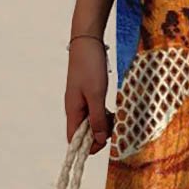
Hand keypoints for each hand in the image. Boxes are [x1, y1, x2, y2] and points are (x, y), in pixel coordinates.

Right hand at [64, 35, 112, 154]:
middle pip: (83, 133)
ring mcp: (81, 101)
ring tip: (115, 118)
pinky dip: (104, 115)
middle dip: (99, 135)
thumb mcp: (96, 95)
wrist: (88, 42)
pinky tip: (113, 111)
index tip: (105, 144)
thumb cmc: (90, 67)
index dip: (87, 146)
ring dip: (103, 124)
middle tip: (114, 128)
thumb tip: (98, 139)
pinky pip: (95, 112)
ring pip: (91, 122)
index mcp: (72, 110)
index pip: (74, 139)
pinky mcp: (88, 94)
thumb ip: (97, 118)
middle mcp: (75, 108)